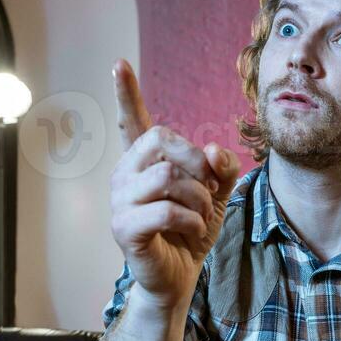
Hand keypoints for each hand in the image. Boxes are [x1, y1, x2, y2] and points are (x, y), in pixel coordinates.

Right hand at [109, 58, 240, 308]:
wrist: (180, 276)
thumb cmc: (191, 233)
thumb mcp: (215, 195)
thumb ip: (220, 168)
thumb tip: (213, 150)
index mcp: (143, 162)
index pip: (132, 121)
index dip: (127, 93)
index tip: (119, 64)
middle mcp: (125, 175)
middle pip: (162, 141)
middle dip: (196, 162)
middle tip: (209, 187)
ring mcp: (120, 201)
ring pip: (167, 177)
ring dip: (197, 197)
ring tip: (201, 215)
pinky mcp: (124, 228)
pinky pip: (165, 211)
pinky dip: (191, 221)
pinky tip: (194, 231)